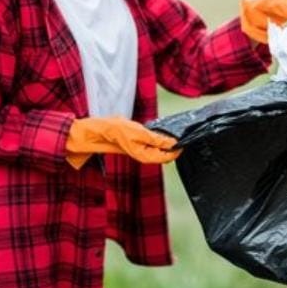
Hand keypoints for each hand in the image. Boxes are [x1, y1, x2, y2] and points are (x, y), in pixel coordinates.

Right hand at [66, 116, 180, 165]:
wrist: (102, 130)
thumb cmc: (118, 131)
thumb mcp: (140, 132)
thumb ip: (157, 139)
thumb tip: (172, 143)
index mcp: (146, 156)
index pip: (167, 157)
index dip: (177, 150)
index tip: (184, 141)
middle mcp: (144, 156)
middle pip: (164, 154)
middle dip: (173, 146)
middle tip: (179, 135)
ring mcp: (141, 151)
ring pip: (159, 150)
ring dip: (166, 142)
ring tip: (171, 133)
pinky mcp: (138, 145)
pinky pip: (153, 145)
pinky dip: (158, 140)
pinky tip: (159, 132)